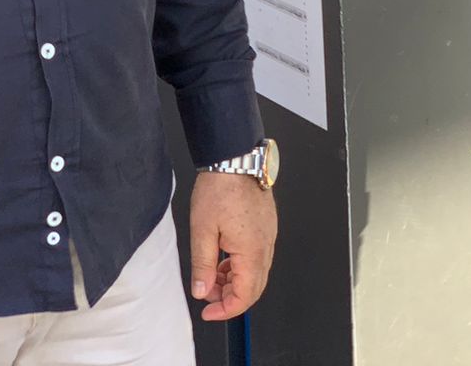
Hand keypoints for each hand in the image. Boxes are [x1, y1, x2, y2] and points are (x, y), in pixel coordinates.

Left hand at [189, 171, 276, 320]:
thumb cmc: (221, 187)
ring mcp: (269, 236)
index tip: (208, 312)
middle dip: (230, 298)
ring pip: (257, 273)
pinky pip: (258, 257)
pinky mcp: (267, 227)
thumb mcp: (202, 230)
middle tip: (207, 296)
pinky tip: (224, 260)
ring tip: (211, 276)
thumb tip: (201, 291)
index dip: (225, 310)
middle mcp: (265, 246)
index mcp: (251, 251)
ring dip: (235, 282)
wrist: (235, 159)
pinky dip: (241, 266)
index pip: (245, 296)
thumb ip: (202, 265)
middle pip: (254, 288)